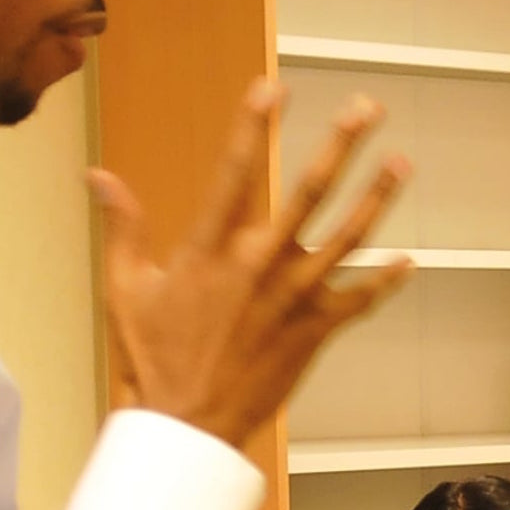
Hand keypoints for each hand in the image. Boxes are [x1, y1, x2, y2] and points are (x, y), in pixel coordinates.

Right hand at [92, 81, 412, 447]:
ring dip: (377, 197)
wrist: (188, 422)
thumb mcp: (126, 287)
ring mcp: (293, 296)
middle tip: (365, 107)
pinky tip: (410, 260)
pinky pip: (359, 299)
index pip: (235, 171)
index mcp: (209, 248)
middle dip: (340, 145)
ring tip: (401, 162)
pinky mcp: (315, 330)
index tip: (273, 87)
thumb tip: (99, 176)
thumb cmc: (153, 354)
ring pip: (348, 237)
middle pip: (309, 191)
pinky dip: (385, 280)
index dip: (254, 125)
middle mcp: (258, 264)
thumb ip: (123, 226)